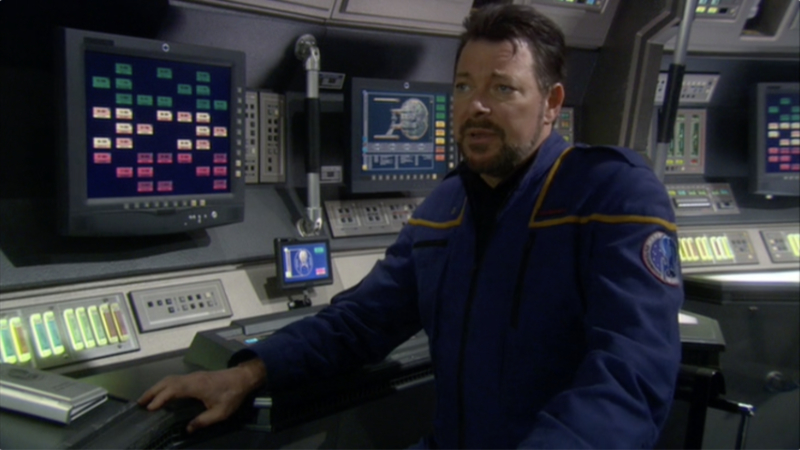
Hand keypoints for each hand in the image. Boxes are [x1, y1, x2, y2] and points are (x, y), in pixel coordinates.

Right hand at [137, 358, 266, 432]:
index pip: (172, 390)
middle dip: (152, 392)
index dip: (160, 399)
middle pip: (167, 382)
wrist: (243, 378)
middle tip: (139, 403)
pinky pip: (175, 380)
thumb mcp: (220, 412)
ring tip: (146, 399)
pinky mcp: (195, 377)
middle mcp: (191, 378)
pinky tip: (162, 394)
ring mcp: (193, 376)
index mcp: (195, 386)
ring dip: (157, 387)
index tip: (149, 408)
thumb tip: (187, 430)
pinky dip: (165, 386)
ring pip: (170, 379)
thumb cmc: (232, 394)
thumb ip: (203, 421)